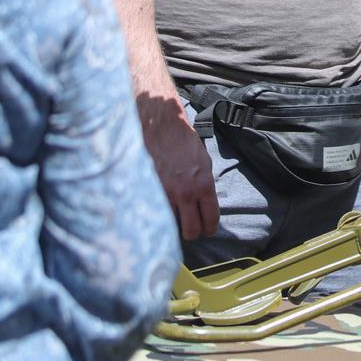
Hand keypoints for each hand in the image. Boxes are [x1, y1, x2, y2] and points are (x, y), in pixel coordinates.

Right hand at [138, 96, 219, 240]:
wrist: (161, 127)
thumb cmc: (184, 142)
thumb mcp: (204, 163)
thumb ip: (205, 186)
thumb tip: (204, 205)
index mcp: (204, 185)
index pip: (210, 220)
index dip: (209, 229)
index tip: (207, 230)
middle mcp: (186, 193)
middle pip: (191, 231)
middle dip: (192, 233)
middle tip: (190, 229)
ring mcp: (166, 194)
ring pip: (171, 226)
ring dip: (173, 225)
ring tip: (173, 219)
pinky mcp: (149, 191)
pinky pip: (156, 213)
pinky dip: (158, 215)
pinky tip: (159, 210)